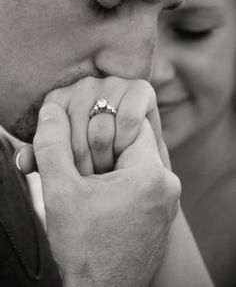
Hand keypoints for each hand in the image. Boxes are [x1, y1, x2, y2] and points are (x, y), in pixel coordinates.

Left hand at [17, 77, 170, 173]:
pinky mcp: (140, 88)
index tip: (74, 174)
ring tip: (111, 167)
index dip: (63, 158)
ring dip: (108, 157)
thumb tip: (22, 160)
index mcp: (59, 98)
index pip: (51, 128)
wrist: (137, 166)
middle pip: (75, 133)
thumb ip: (43, 158)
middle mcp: (84, 85)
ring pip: (101, 129)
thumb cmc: (97, 161)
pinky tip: (128, 150)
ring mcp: (112, 83)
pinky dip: (127, 141)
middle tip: (94, 179)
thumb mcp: (65, 163)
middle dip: (85, 165)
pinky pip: (128, 119)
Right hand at [33, 103, 179, 286]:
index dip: (102, 125)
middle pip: (133, 143)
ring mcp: (167, 202)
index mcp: (151, 174)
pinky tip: (101, 200)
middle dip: (104, 148)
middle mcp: (168, 185)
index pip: (131, 122)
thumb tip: (50, 111)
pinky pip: (142, 184)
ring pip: (136, 163)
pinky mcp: (161, 215)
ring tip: (89, 185)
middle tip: (81, 166)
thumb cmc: (82, 249)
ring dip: (111, 167)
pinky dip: (121, 183)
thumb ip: (52, 145)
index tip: (82, 140)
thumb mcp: (59, 192)